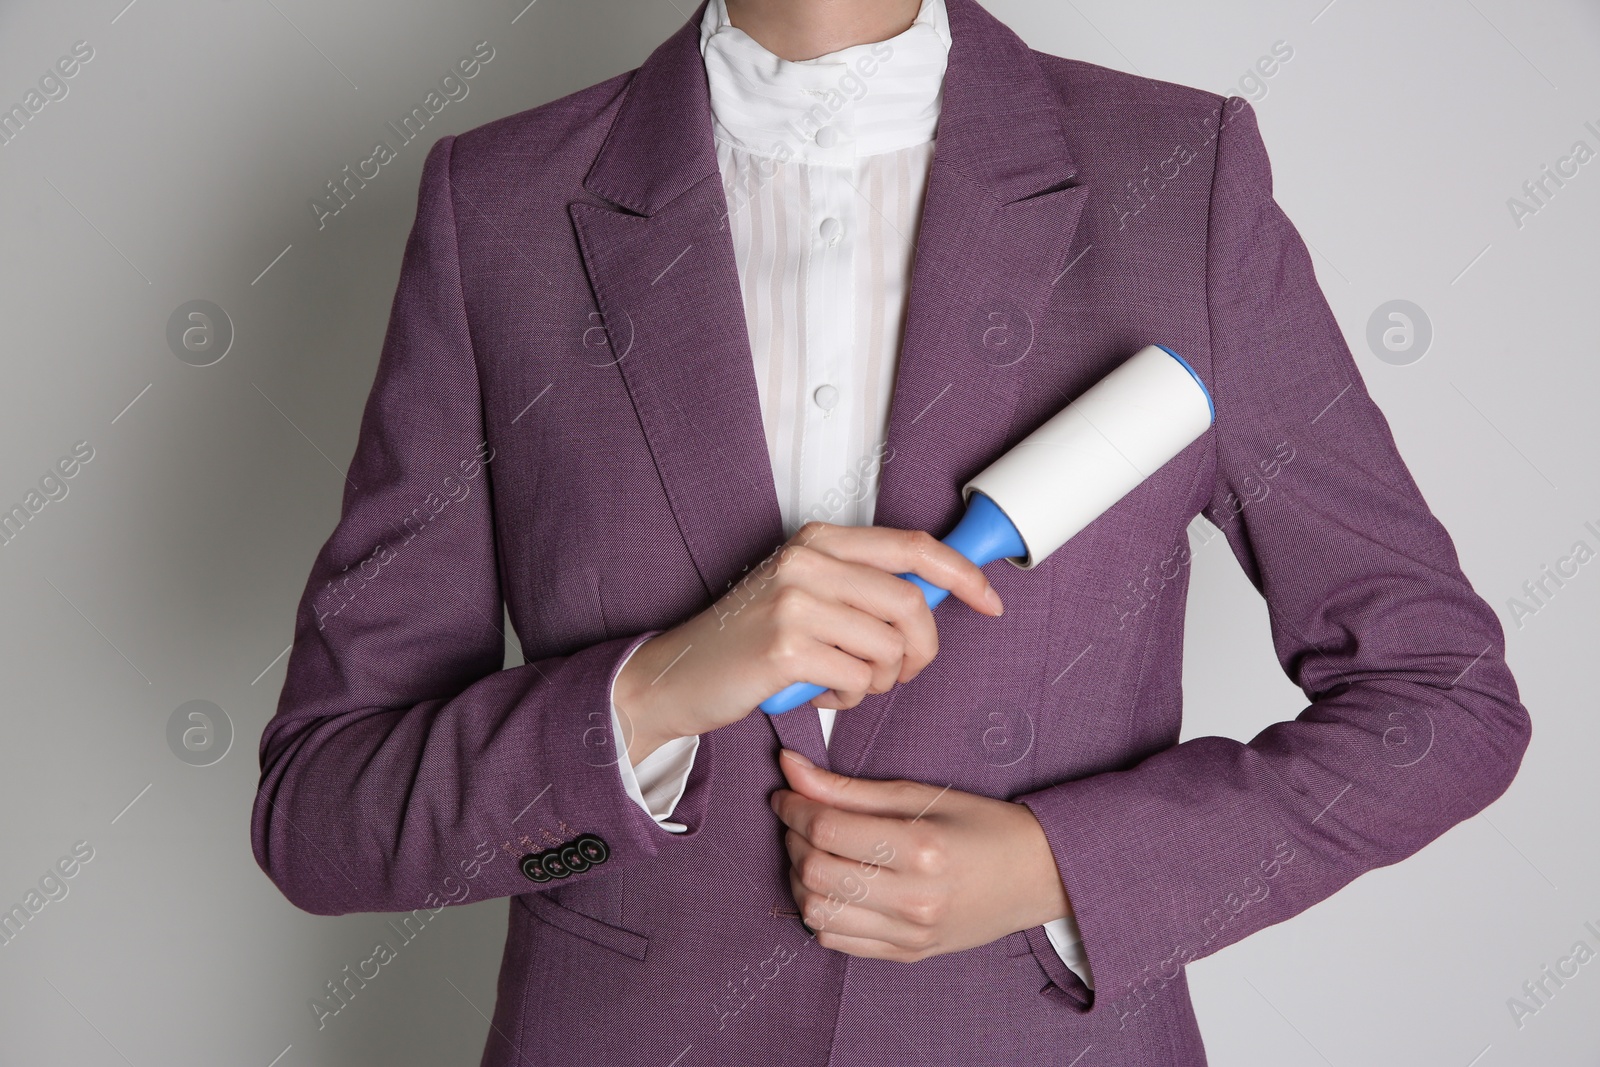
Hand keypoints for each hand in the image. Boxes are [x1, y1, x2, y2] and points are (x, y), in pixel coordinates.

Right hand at [614, 523, 1003, 762]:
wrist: (678, 676)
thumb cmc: (750, 639)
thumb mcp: (807, 593)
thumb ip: (866, 587)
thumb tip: (942, 594)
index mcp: (819, 540)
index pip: (914, 548)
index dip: (963, 576)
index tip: (989, 601)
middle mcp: (807, 561)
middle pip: (911, 605)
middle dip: (922, 650)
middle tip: (904, 671)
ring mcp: (795, 602)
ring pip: (888, 649)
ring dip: (879, 680)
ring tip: (843, 680)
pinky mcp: (787, 649)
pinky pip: (858, 680)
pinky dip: (849, 698)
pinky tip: (818, 691)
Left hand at [769, 749, 1070, 961]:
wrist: (1036, 876)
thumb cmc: (981, 825)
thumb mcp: (919, 794)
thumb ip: (849, 788)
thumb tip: (790, 769)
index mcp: (921, 848)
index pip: (829, 829)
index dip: (794, 807)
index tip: (785, 792)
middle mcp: (914, 898)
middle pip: (816, 872)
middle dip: (793, 839)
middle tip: (798, 818)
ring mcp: (910, 934)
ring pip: (818, 913)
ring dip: (800, 878)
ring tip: (813, 851)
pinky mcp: (906, 955)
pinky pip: (836, 941)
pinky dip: (820, 912)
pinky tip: (833, 884)